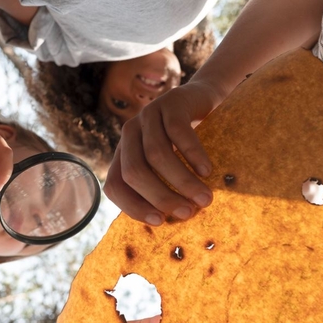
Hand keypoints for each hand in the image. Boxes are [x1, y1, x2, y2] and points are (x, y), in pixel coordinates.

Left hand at [104, 80, 223, 224]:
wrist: (203, 99)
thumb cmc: (186, 142)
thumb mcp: (168, 164)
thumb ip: (163, 186)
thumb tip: (175, 223)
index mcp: (123, 153)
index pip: (115, 186)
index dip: (133, 207)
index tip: (160, 222)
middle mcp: (129, 134)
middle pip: (134, 172)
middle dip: (160, 197)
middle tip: (188, 213)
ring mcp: (148, 115)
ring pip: (156, 154)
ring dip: (182, 181)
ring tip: (204, 198)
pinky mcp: (170, 102)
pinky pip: (178, 132)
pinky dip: (193, 155)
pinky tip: (207, 171)